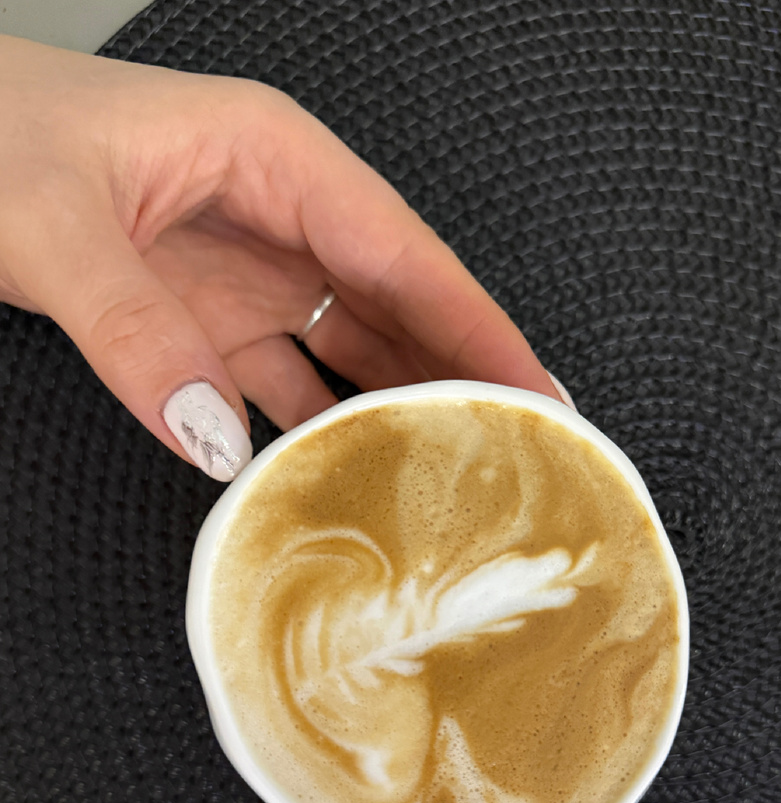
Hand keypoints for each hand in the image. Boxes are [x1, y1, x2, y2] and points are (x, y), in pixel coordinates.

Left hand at [0, 36, 556, 478]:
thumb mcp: (51, 223)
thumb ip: (133, 330)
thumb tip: (213, 436)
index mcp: (273, 157)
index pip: (405, 252)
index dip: (479, 326)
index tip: (536, 391)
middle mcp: (277, 213)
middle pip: (399, 303)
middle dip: (461, 374)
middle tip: (520, 451)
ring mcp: (248, 269)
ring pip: (353, 346)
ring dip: (399, 407)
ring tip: (451, 476)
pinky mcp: (211, 316)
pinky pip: (286, 380)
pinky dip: (316, 426)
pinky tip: (346, 471)